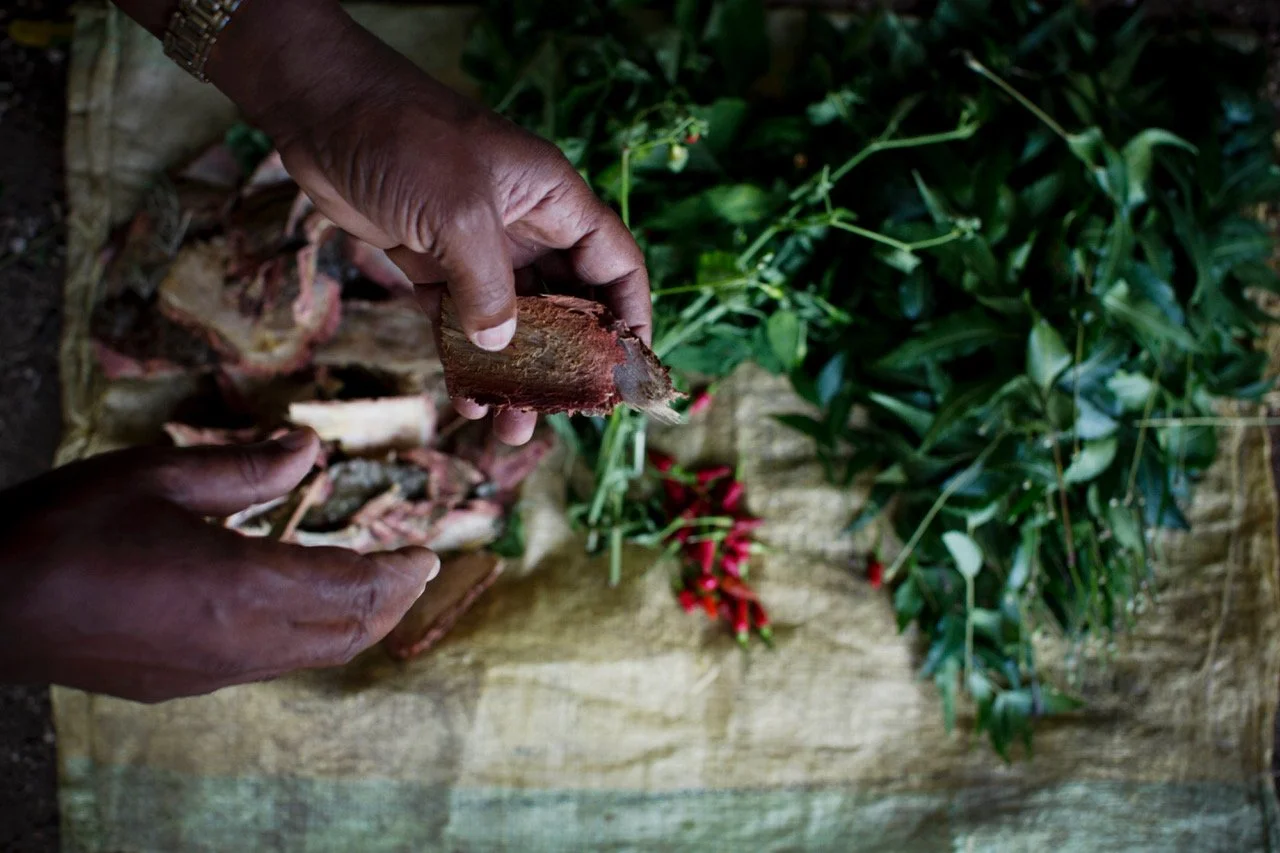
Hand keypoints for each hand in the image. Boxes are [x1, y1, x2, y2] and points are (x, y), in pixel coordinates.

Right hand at [0, 430, 438, 702]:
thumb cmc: (64, 530)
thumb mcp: (157, 476)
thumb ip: (244, 468)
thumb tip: (309, 451)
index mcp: (239, 587)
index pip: (352, 589)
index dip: (399, 574)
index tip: (429, 555)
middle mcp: (237, 643)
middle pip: (346, 632)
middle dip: (392, 603)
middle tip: (418, 572)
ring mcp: (210, 674)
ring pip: (313, 655)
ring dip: (356, 624)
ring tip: (379, 591)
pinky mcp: (182, 685)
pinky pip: (273, 665)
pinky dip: (313, 637)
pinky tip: (303, 608)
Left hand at [205, 0, 651, 446]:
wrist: (320, 110)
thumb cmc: (403, 139)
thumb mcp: (459, 213)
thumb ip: (488, 286)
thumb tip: (501, 346)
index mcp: (553, 201)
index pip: (614, 263)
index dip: (629, 315)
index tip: (627, 369)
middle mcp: (525, 228)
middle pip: (567, 305)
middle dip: (567, 362)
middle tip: (561, 413)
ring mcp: (480, 247)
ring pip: (514, 322)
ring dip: (515, 373)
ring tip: (510, 424)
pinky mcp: (435, 263)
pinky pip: (462, 321)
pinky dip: (466, 359)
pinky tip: (466, 397)